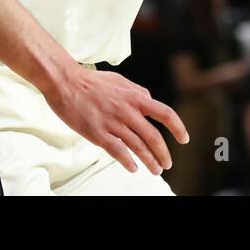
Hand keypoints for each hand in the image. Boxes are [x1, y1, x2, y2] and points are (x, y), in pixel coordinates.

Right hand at [45, 65, 187, 175]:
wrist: (65, 82)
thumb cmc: (91, 81)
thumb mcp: (119, 79)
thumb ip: (136, 90)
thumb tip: (150, 99)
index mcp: (134, 97)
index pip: (164, 113)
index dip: (178, 127)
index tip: (184, 139)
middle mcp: (127, 111)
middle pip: (153, 137)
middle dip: (163, 153)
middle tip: (167, 164)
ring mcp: (112, 123)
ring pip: (138, 147)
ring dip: (149, 161)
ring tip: (155, 170)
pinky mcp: (98, 133)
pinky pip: (118, 151)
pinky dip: (128, 162)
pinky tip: (133, 168)